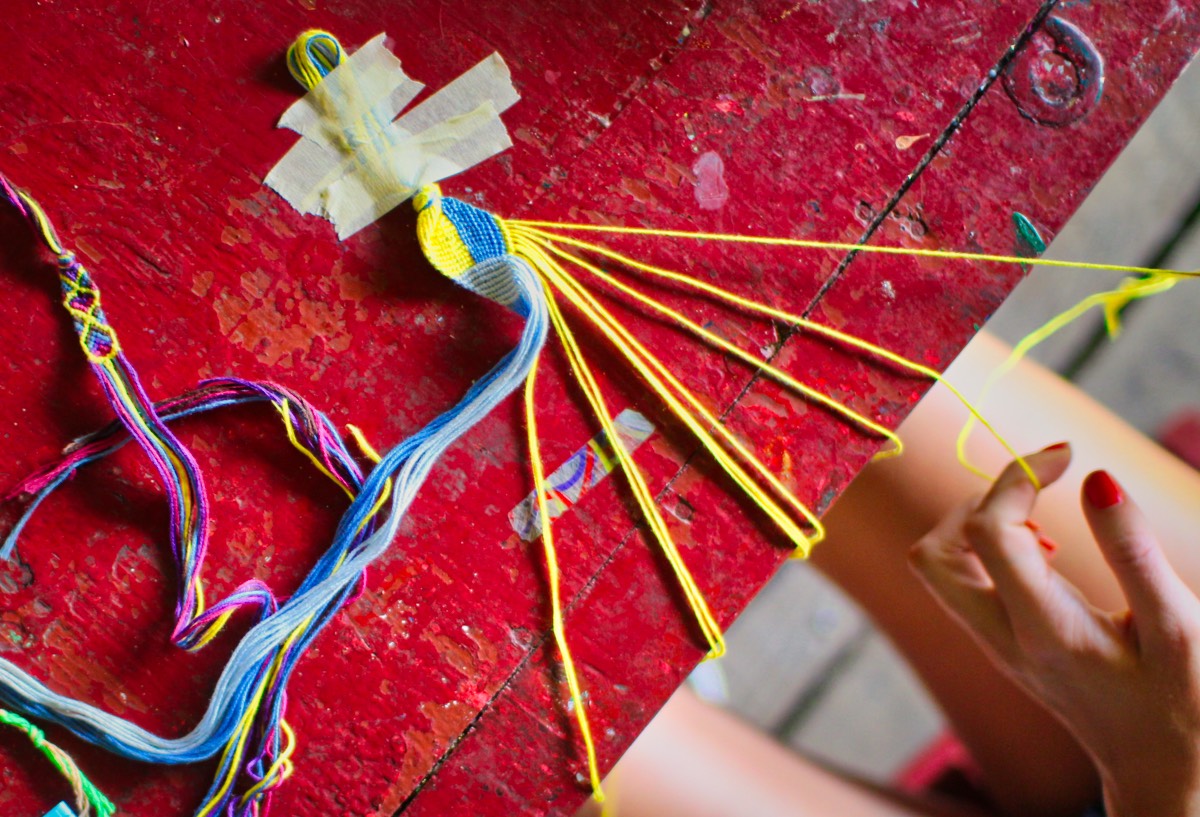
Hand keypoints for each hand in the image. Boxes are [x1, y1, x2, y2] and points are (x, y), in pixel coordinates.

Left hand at [910, 443, 1199, 816]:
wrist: (1166, 772)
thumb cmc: (1183, 702)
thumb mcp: (1176, 626)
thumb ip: (1133, 552)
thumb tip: (1096, 478)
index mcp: (1044, 631)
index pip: (986, 530)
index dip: (1018, 477)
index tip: (1066, 455)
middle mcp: (1002, 639)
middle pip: (932, 556)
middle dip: (975, 502)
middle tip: (1035, 488)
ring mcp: (995, 646)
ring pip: (940, 571)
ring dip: (975, 526)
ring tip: (1042, 521)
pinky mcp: (1002, 646)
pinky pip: (964, 585)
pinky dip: (985, 551)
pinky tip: (1042, 551)